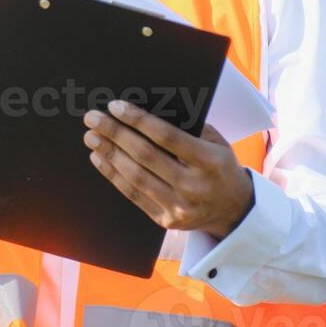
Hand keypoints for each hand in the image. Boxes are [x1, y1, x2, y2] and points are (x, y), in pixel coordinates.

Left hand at [83, 99, 254, 238]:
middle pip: (146, 156)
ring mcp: (179, 207)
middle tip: (93, 118)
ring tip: (92, 136)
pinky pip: (133, 195)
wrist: (233, 210)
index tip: (116, 106)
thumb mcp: (216, 143)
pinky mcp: (166, 220)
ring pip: (135, 177)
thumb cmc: (219, 167)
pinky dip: (113, 175)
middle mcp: (194, 186)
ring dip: (109, 153)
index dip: (139, 120)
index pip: (167, 137)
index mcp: (209, 161)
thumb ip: (189, 127)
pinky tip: (100, 158)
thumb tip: (148, 108)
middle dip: (115, 133)